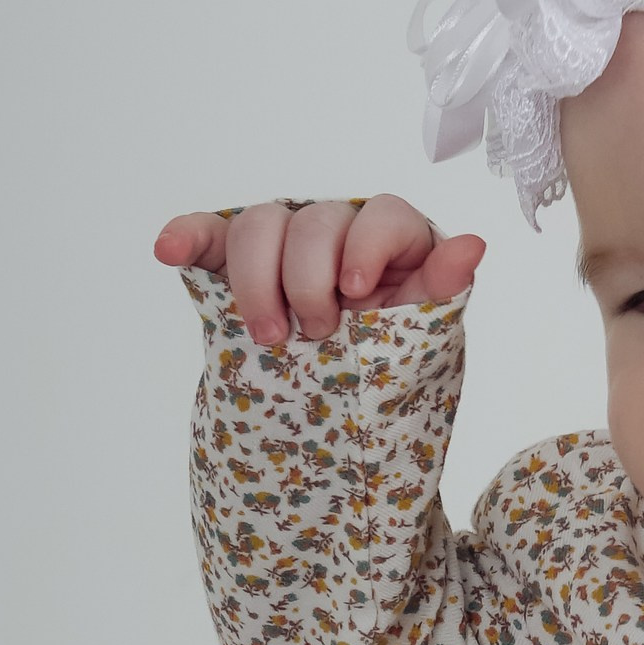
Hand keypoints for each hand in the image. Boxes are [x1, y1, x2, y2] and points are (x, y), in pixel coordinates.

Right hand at [153, 193, 485, 348]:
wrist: (336, 429)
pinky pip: (207, 237)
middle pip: (313, 221)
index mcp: (391, 247)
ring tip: (269, 337)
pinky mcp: (234, 269)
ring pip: (258, 225)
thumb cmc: (384, 380)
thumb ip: (440, 293)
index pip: (382, 215)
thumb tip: (474, 244)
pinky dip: (186, 237)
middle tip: (315, 335)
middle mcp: (336, 237)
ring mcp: (282, 250)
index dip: (367, 245)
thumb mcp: (422, 342)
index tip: (357, 291)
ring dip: (257, 279)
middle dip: (308, 280)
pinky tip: (169, 250)